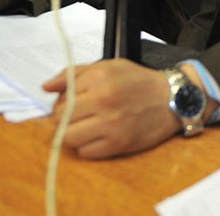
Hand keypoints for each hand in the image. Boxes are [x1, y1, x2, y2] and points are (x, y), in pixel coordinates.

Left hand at [42, 59, 179, 158]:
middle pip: (59, 120)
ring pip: (68, 138)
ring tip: (85, 128)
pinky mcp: (118, 144)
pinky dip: (87, 147)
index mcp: (99, 78)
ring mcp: (111, 124)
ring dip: (72, 135)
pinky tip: (98, 137)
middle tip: (77, 117)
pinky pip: (85, 153)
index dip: (62, 102)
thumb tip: (46, 87)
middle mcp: (103, 101)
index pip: (60, 98)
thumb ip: (75, 74)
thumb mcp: (109, 66)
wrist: (173, 98)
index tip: (71, 104)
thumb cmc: (138, 81)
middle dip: (63, 120)